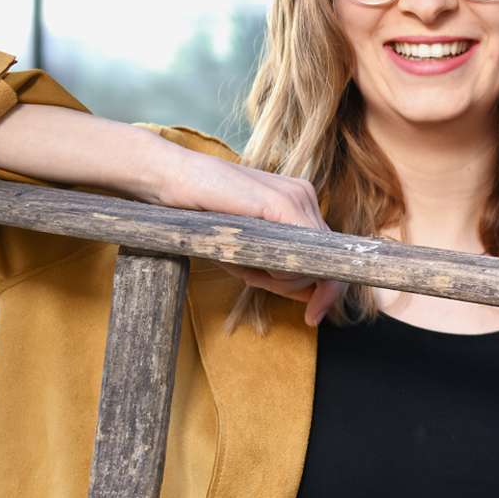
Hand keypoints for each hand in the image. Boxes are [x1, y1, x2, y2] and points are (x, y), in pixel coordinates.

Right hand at [138, 150, 343, 324]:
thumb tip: (316, 299)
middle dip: (295, 288)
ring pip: (316, 263)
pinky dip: (280, 273)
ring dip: (282, 282)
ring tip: (246, 269)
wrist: (169, 181)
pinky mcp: (283, 202)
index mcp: (299, 205)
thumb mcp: (247, 254)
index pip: (329, 255)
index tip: (312, 316)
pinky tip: (254, 268)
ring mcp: (297, 197)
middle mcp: (305, 197)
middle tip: (256, 281)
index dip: (326, 290)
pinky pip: (301, 253)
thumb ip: (282, 273)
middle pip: (327, 263)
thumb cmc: (202, 218)